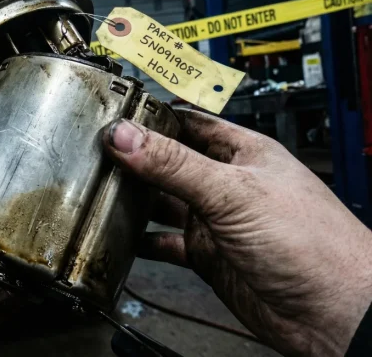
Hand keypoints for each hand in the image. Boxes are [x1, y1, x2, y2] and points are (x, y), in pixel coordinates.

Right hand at [104, 109, 371, 356]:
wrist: (332, 314)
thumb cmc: (312, 245)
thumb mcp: (233, 192)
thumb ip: (175, 165)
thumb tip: (126, 136)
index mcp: (241, 152)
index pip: (186, 122)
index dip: (150, 116)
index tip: (113, 115)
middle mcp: (226, 183)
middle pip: (170, 162)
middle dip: (135, 158)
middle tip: (97, 153)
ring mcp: (217, 220)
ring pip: (164, 203)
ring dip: (136, 199)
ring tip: (102, 190)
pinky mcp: (209, 255)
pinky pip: (166, 243)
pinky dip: (143, 240)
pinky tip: (123, 236)